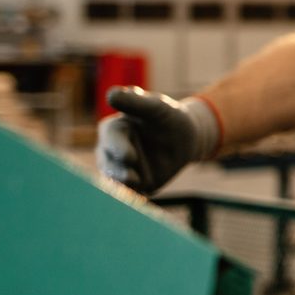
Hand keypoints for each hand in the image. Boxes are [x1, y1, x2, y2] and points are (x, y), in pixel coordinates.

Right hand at [96, 86, 217, 194]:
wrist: (186, 138)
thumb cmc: (168, 117)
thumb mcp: (156, 107)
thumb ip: (135, 102)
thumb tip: (111, 94)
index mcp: (114, 129)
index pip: (110, 137)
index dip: (117, 147)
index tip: (129, 156)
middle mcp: (111, 151)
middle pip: (108, 162)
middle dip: (117, 171)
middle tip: (130, 178)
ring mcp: (121, 169)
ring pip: (115, 181)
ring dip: (124, 187)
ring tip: (137, 187)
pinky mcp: (136, 185)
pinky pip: (132, 194)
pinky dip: (133, 198)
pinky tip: (141, 199)